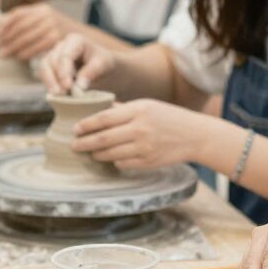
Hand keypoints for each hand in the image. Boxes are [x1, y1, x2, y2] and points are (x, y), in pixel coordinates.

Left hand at [0, 3, 68, 59]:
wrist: (84, 38)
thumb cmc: (60, 32)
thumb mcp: (47, 20)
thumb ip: (29, 21)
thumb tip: (3, 29)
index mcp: (41, 8)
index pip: (18, 14)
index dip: (4, 25)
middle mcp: (47, 15)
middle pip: (20, 26)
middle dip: (6, 39)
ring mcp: (53, 26)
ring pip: (27, 37)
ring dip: (13, 47)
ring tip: (4, 54)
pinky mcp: (57, 38)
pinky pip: (37, 46)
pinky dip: (26, 53)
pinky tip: (19, 57)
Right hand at [39, 32, 114, 94]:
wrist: (101, 66)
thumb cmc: (103, 62)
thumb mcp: (103, 64)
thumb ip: (91, 72)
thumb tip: (79, 86)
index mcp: (76, 40)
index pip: (65, 55)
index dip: (65, 72)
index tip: (68, 87)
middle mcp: (62, 45)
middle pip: (52, 60)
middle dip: (56, 77)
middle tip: (62, 93)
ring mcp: (55, 54)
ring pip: (45, 66)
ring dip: (49, 81)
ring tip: (57, 95)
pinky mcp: (51, 65)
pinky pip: (45, 74)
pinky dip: (49, 84)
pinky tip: (56, 95)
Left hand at [73, 99, 206, 170]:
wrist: (195, 135)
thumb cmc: (168, 117)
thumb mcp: (147, 105)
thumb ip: (123, 108)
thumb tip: (97, 110)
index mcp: (138, 111)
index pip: (104, 119)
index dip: (86, 125)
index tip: (74, 129)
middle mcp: (140, 129)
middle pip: (103, 139)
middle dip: (84, 143)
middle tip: (73, 145)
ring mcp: (145, 147)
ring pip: (110, 154)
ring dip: (96, 154)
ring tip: (89, 152)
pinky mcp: (149, 162)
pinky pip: (123, 163)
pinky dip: (114, 161)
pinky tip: (110, 158)